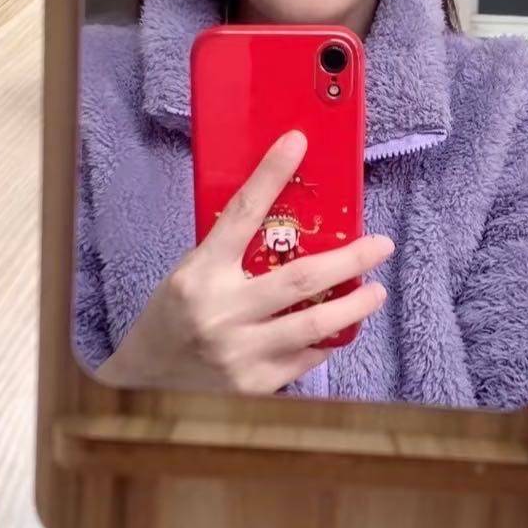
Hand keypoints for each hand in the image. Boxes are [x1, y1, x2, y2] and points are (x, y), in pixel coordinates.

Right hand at [97, 130, 394, 393]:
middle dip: (351, 258)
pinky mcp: (253, 384)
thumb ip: (228, 253)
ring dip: (354, 306)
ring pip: (314, 323)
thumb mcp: (190, 275)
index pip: (241, 214)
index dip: (270, 175)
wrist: (147, 382)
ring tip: (376, 292)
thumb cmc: (172, 319)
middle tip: (381, 245)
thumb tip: (284, 218)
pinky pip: (305, 358)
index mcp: (200, 273)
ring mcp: (239, 351)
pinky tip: (338, 331)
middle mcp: (221, 310)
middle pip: (300, 276)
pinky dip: (327, 341)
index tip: (297, 143)